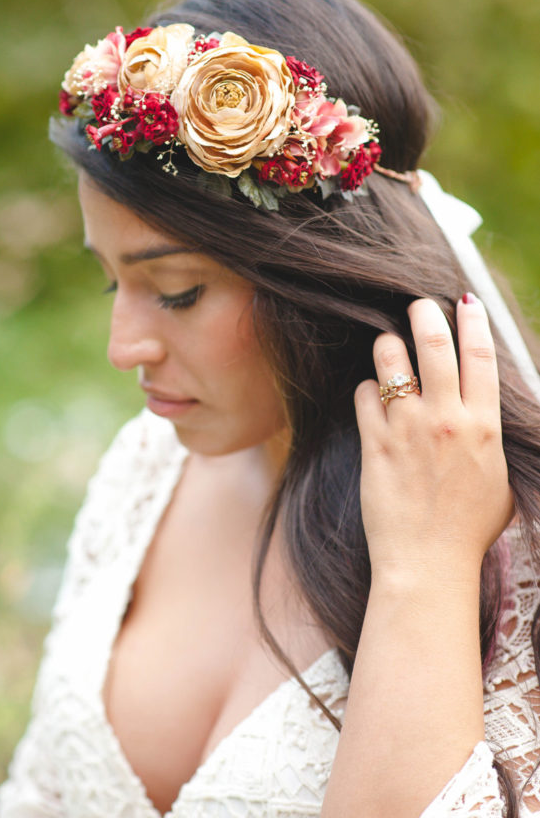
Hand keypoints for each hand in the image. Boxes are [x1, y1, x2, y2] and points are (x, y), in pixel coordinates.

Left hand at [354, 296, 513, 581]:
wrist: (428, 565)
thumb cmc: (468, 529)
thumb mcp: (502, 480)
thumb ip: (494, 439)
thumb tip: (487, 410)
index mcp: (484, 427)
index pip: (481, 356)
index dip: (474, 320)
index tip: (466, 299)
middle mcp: (446, 421)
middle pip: (435, 345)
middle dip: (425, 314)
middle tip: (417, 304)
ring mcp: (408, 431)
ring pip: (391, 361)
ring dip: (388, 345)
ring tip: (388, 345)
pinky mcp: (375, 445)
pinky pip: (364, 396)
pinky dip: (366, 388)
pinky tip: (370, 395)